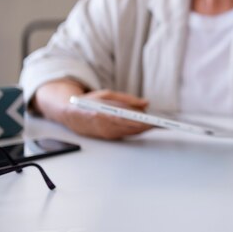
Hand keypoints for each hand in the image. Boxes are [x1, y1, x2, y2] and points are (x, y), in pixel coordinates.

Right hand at [34, 79, 151, 139]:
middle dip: (146, 127)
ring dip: (144, 130)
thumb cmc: (89, 102)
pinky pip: (126, 135)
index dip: (140, 123)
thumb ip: (127, 99)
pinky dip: (137, 131)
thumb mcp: (107, 95)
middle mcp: (105, 128)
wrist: (70, 115)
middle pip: (130, 129)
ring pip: (130, 133)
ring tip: (158, 124)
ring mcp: (106, 134)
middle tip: (162, 124)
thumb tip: (146, 103)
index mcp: (102, 116)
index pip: (125, 121)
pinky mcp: (108, 137)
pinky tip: (147, 127)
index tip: (153, 121)